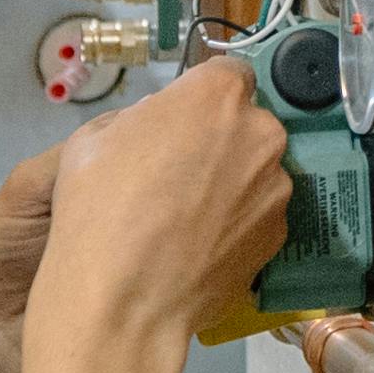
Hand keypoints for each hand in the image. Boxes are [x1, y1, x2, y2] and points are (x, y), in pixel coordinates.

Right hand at [30, 63, 293, 339]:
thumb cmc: (99, 208)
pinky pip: (257, 216)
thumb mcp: (95, 137)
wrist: (124, 299)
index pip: (228, 73)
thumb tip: (161, 129)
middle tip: (177, 173)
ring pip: (255, 172)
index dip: (203, 95)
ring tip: (184, 219)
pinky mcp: (278, 237)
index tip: (183, 119)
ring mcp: (276, 189)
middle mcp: (261, 134)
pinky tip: (197, 247)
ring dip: (231, 184)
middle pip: (247, 124)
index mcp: (217, 95)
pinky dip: (235, 225)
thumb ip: (144, 118)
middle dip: (220, 140)